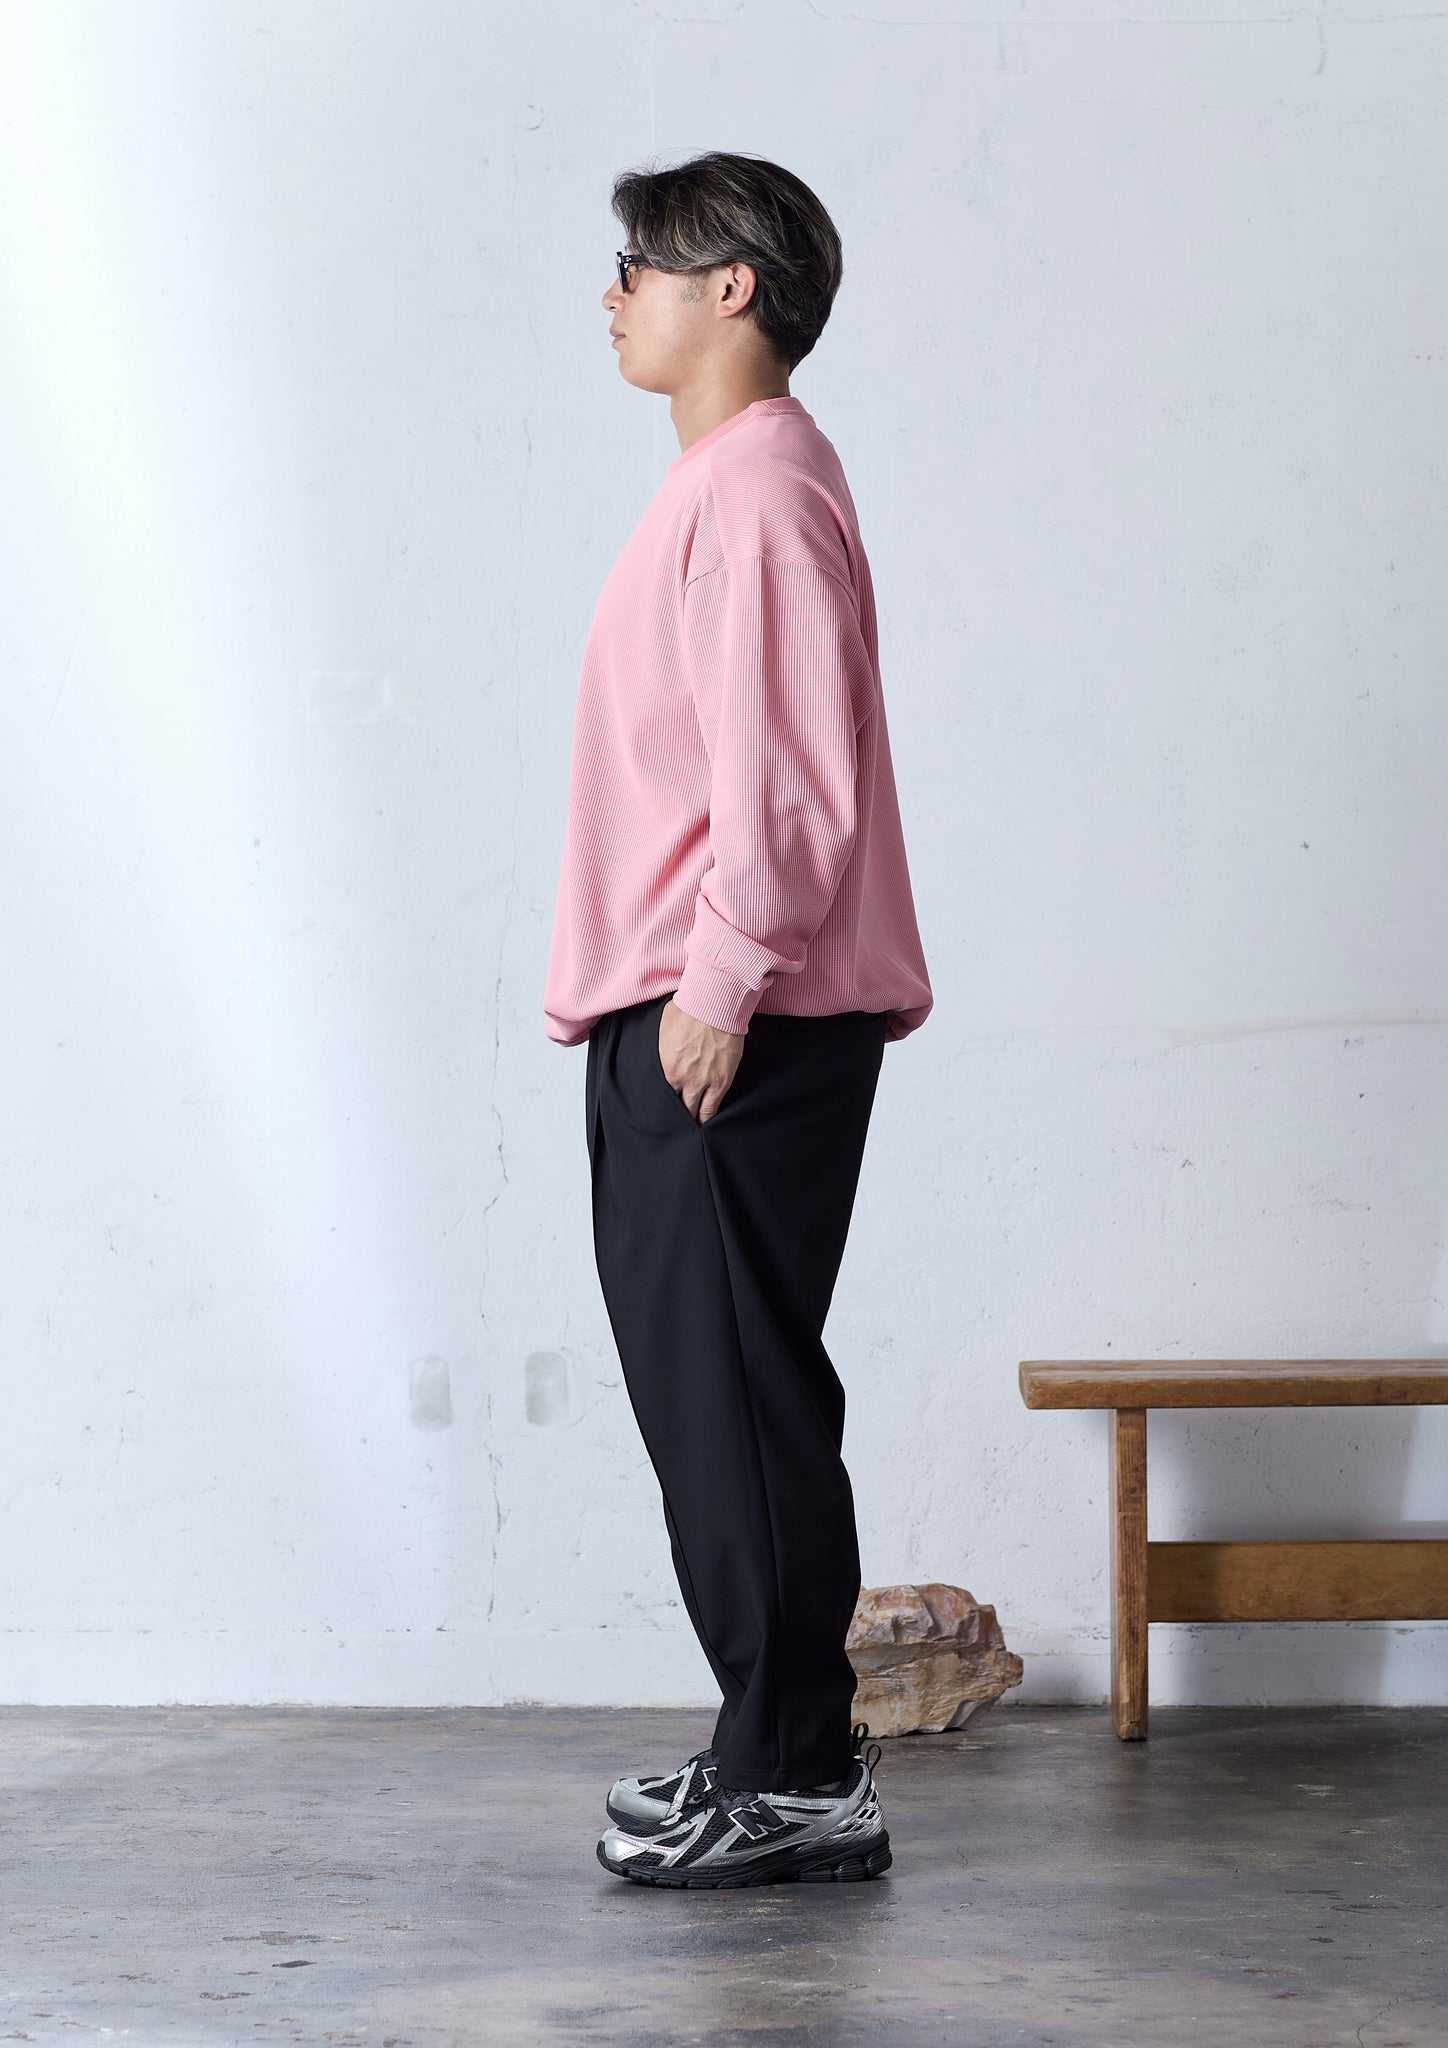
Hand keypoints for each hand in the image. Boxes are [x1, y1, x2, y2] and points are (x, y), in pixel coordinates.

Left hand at [659, 997, 744, 1122]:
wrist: (715, 1005)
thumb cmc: (689, 1010)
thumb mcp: (663, 1027)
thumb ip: (660, 1046)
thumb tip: (658, 1048)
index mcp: (664, 1068)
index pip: (659, 1095)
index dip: (661, 1104)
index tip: (663, 1109)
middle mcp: (680, 1080)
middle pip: (675, 1108)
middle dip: (674, 1117)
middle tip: (673, 1124)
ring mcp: (701, 1083)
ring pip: (694, 1112)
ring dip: (691, 1120)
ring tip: (690, 1127)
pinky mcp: (720, 1082)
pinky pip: (712, 1108)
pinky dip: (708, 1118)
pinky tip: (705, 1123)